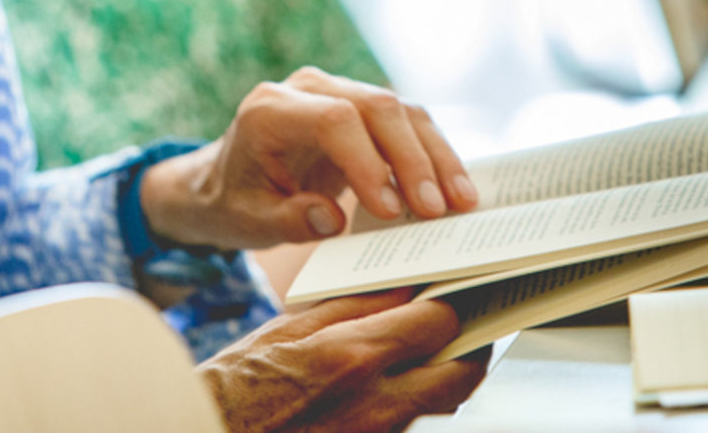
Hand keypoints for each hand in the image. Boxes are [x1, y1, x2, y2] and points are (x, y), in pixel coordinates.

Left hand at [140, 68, 479, 250]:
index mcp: (270, 109)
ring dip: (435, 157)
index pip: (332, 119)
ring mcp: (340, 90)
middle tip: (436, 212)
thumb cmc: (236, 201)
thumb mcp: (247, 221)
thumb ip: (286, 220)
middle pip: (377, 107)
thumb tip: (331, 220)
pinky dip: (435, 155)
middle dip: (412, 160)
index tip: (389, 210)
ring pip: (403, 110)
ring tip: (460, 204)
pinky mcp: (365, 107)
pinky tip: (456, 190)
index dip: (367, 161)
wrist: (228, 179)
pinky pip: (409, 122)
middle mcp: (309, 87)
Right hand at [199, 290, 487, 432]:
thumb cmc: (237, 387)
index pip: (437, 322)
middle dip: (469, 347)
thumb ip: (350, 307)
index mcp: (352, 356)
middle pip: (460, 374)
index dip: (452, 304)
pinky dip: (420, 406)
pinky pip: (414, 427)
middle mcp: (375, 404)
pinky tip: (404, 388)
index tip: (454, 294)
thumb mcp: (288, 329)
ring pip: (444, 406)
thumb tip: (400, 289)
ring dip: (449, 378)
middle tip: (467, 328)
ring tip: (440, 355)